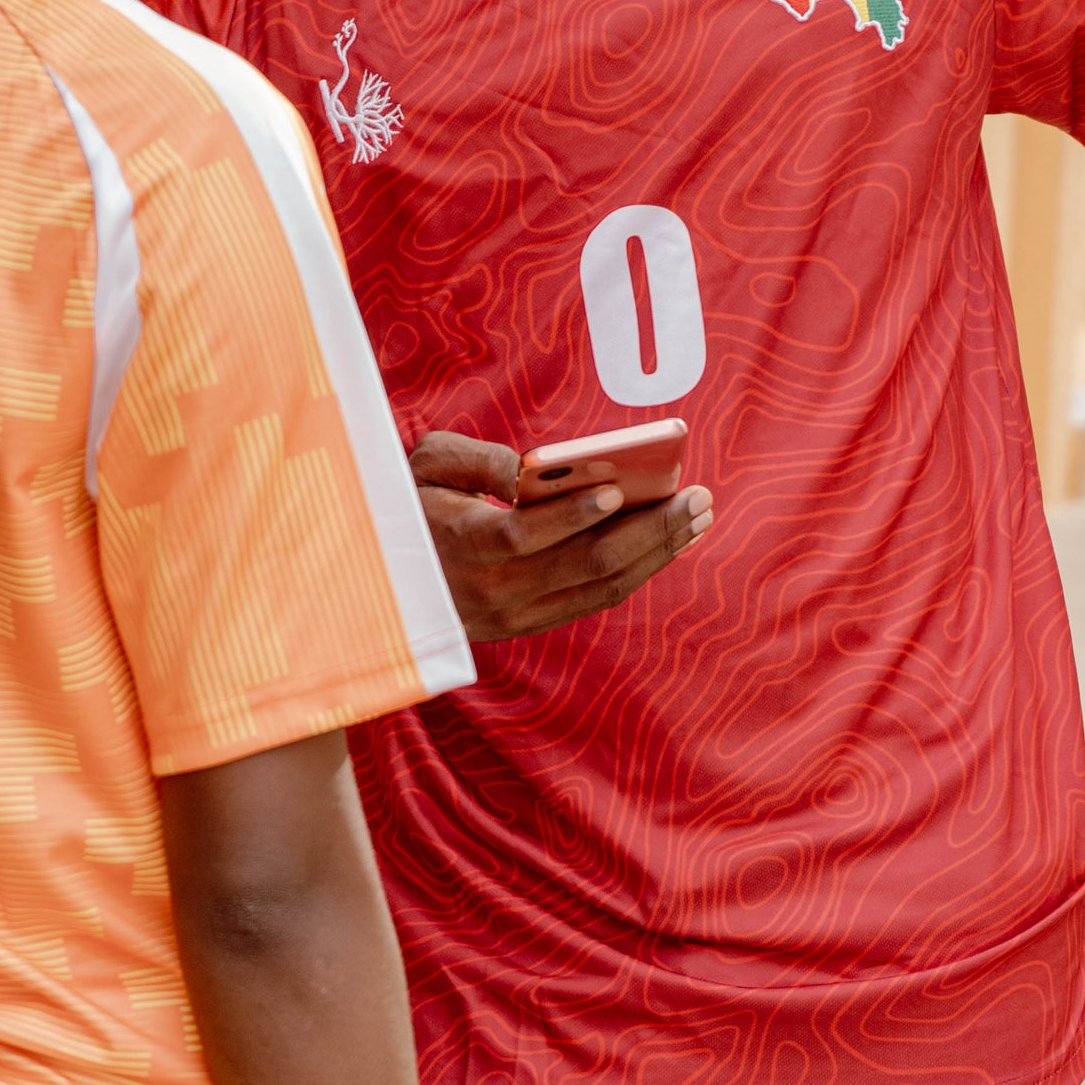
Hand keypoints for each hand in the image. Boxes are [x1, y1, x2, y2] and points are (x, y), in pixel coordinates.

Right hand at [409, 431, 712, 641]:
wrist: (386, 583)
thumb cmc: (411, 502)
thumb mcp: (426, 466)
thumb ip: (478, 460)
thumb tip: (533, 468)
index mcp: (461, 543)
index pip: (522, 535)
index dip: (571, 514)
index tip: (616, 488)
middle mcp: (493, 590)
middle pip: (584, 564)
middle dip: (650, 528)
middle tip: (697, 496)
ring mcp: (515, 615)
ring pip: (601, 587)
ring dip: (658, 551)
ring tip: (697, 516)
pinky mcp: (530, 624)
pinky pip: (595, 598)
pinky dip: (638, 569)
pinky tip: (666, 541)